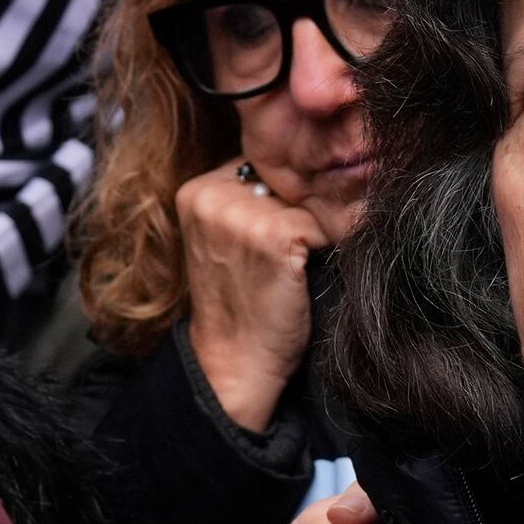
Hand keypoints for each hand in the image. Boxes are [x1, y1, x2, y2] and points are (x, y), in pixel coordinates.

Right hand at [172, 162, 334, 432]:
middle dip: (302, 204)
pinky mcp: (274, 234)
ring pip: (308, 198)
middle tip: (295, 248)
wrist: (235, 361)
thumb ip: (247, 199)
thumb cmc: (239, 302)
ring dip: (318, 226)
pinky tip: (306, 272)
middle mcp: (212, 194)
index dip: (283, 192)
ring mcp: (241, 213)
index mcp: (196, 190)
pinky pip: (323, 222)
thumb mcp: (227, 237)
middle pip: (286, 176)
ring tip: (301, 261)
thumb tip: (303, 167)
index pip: (261, 163)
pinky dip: (327, 245)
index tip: (285, 226)